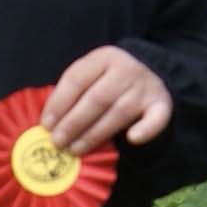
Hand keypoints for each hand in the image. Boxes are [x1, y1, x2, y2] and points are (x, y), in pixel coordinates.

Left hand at [38, 45, 172, 150]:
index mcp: (103, 57)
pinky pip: (156, 119)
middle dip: (73, 123)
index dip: (59, 103)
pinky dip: (146, 130)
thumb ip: (73, 91)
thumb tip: (49, 122)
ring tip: (75, 149)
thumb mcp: (91, 73)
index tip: (46, 125)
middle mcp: (126, 69)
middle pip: (96, 99)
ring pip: (119, 113)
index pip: (76, 79)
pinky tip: (132, 139)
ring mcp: (145, 87)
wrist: (151, 72)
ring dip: (94, 134)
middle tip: (57, 142)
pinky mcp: (161, 104)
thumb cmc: (110, 79)